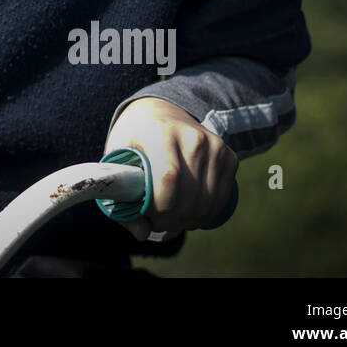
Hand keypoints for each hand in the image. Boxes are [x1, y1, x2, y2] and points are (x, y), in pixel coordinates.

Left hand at [103, 96, 237, 240]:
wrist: (160, 112)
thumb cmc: (134, 139)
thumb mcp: (118, 158)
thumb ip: (121, 197)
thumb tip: (142, 234)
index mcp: (160, 131)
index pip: (168, 178)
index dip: (160, 207)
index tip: (149, 216)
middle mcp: (191, 136)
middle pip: (189, 194)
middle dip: (173, 220)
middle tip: (160, 222)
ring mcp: (213, 145)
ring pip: (208, 200)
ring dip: (191, 220)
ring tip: (173, 219)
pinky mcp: (228, 155)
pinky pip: (222, 196)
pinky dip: (208, 213)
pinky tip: (192, 214)